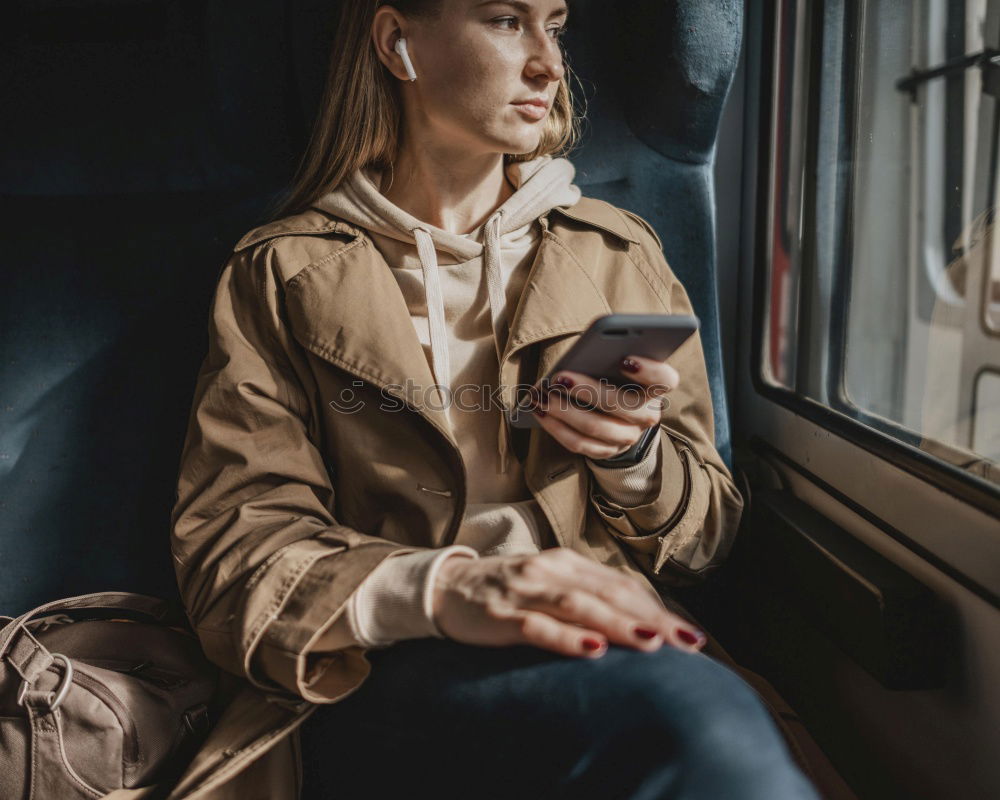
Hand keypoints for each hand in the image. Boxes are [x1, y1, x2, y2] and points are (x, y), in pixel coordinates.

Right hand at [431, 548, 706, 657]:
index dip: (658, 609)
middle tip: (688, 644)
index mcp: (567, 564)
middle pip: (609, 594)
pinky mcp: (500, 615)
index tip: (691, 636)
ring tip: (652, 642)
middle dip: (652, 619)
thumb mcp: (550, 588)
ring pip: (579, 607)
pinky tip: (593, 649)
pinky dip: (567, 638)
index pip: (621, 586)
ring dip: (619, 624)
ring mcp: (525, 591)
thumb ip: (588, 600)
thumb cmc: (507, 592)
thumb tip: (642, 625)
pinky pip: (538, 626)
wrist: (445, 587)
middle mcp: (551, 571)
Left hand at [526, 355, 679, 459]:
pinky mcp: (607, 451)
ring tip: (543, 396)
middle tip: (560, 377)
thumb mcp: (615, 363)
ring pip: (597, 427)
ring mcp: (628, 436)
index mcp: (655, 388)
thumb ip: (607, 356)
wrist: (616, 414)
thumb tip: (582, 353)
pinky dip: (557, 428)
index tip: (625, 359)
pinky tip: (540, 412)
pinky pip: (581, 444)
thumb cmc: (612, 376)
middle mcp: (647, 415)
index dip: (649, 371)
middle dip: (588, 390)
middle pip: (623, 404)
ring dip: (565, 411)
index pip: (664, 379)